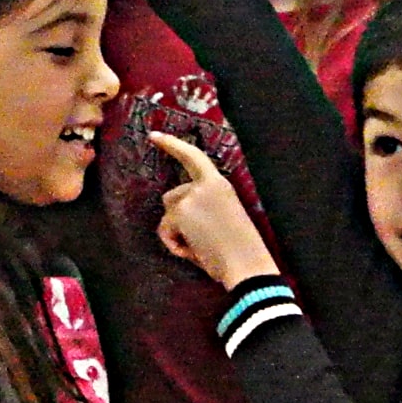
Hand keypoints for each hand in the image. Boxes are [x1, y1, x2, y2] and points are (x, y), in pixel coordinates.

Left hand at [150, 130, 279, 287]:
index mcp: (220, 184)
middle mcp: (204, 185)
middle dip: (178, 218)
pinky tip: (194, 252)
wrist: (247, 266)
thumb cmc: (240, 250)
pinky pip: (165, 230)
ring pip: (167, 214)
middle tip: (200, 241)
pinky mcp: (181, 212)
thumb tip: (179, 215)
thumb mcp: (226, 217)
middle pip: (172, 196)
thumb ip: (204, 206)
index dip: (172, 145)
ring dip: (177, 232)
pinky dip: (174, 244)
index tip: (154, 136)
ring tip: (202, 247)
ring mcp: (191, 197)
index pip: (193, 156)